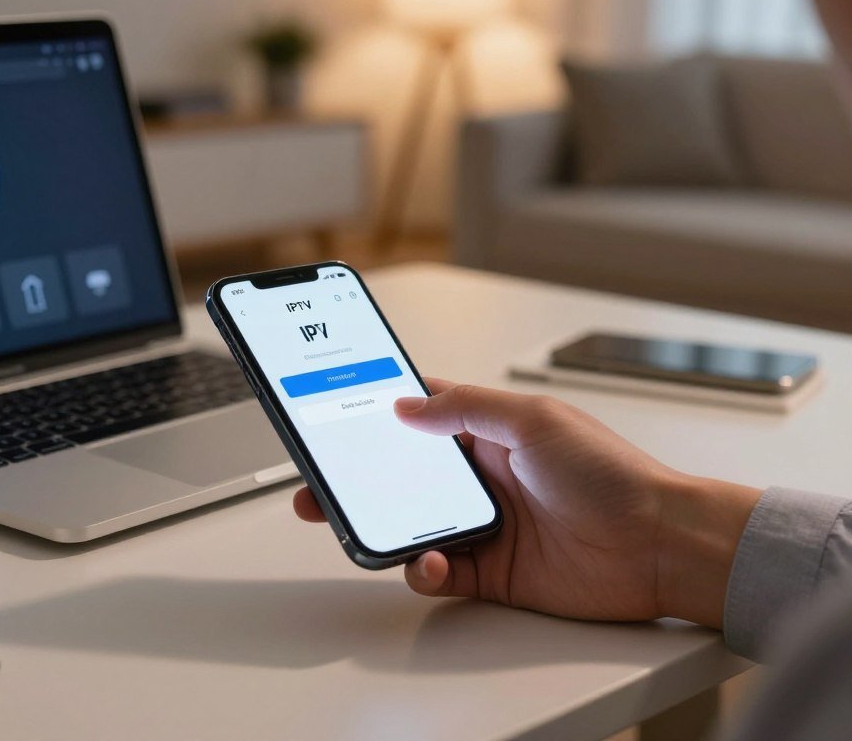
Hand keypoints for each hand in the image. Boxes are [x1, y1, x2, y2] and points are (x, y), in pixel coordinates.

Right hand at [293, 380, 760, 627]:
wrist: (657, 546)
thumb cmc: (611, 475)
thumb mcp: (533, 420)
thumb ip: (466, 409)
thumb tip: (407, 404)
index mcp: (490, 433)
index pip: (422, 415)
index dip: (380, 415)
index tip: (339, 415)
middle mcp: (482, 477)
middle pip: (402, 476)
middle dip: (359, 481)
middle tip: (320, 485)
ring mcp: (485, 524)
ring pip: (412, 526)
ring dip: (383, 528)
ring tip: (363, 526)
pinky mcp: (492, 571)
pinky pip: (439, 570)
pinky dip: (423, 569)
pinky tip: (431, 561)